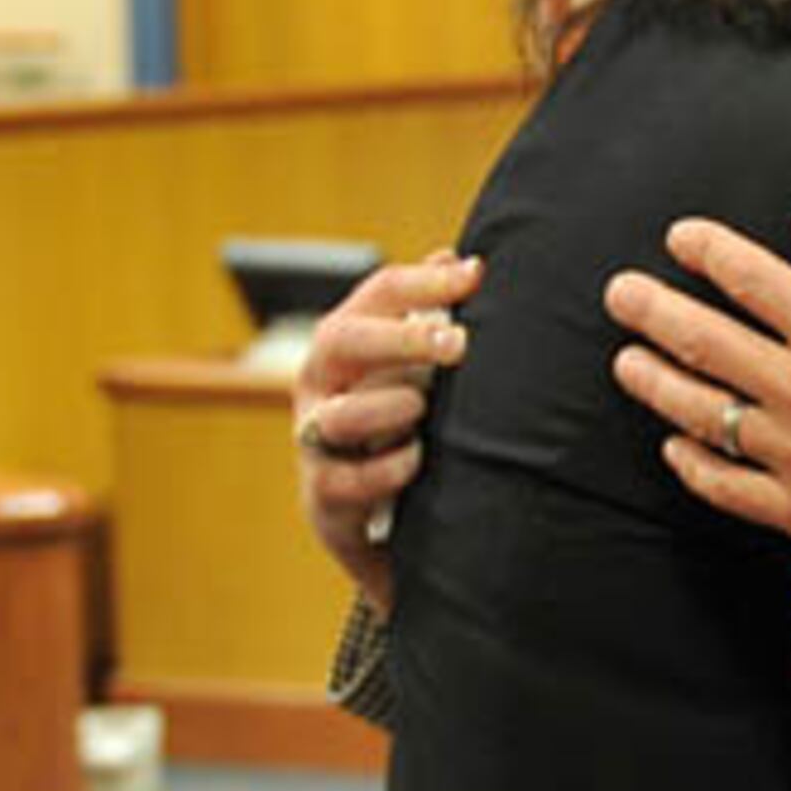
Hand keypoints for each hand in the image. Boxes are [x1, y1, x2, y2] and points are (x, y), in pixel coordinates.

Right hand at [292, 251, 479, 611]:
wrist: (386, 529)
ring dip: (383, 407)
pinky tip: (417, 460)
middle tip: (456, 343)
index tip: (475, 276)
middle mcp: (321, 384)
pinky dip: (384, 470)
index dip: (425, 281)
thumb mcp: (420, 372)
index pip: (378, 293)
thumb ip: (434, 320)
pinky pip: (344, 481)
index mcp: (348, 342)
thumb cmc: (405, 427)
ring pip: (334, 416)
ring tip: (421, 407)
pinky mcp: (324, 498)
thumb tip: (461, 261)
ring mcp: (316, 442)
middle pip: (341, 341)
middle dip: (398, 337)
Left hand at [605, 186, 790, 584]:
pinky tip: (676, 450)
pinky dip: (693, 466)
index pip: (748, 277)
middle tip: (618, 295)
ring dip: (657, 384)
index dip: (707, 252)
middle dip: (652, 311)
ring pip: (701, 414)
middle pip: (703, 341)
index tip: (680, 239)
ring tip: (627, 364)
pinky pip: (727, 487)